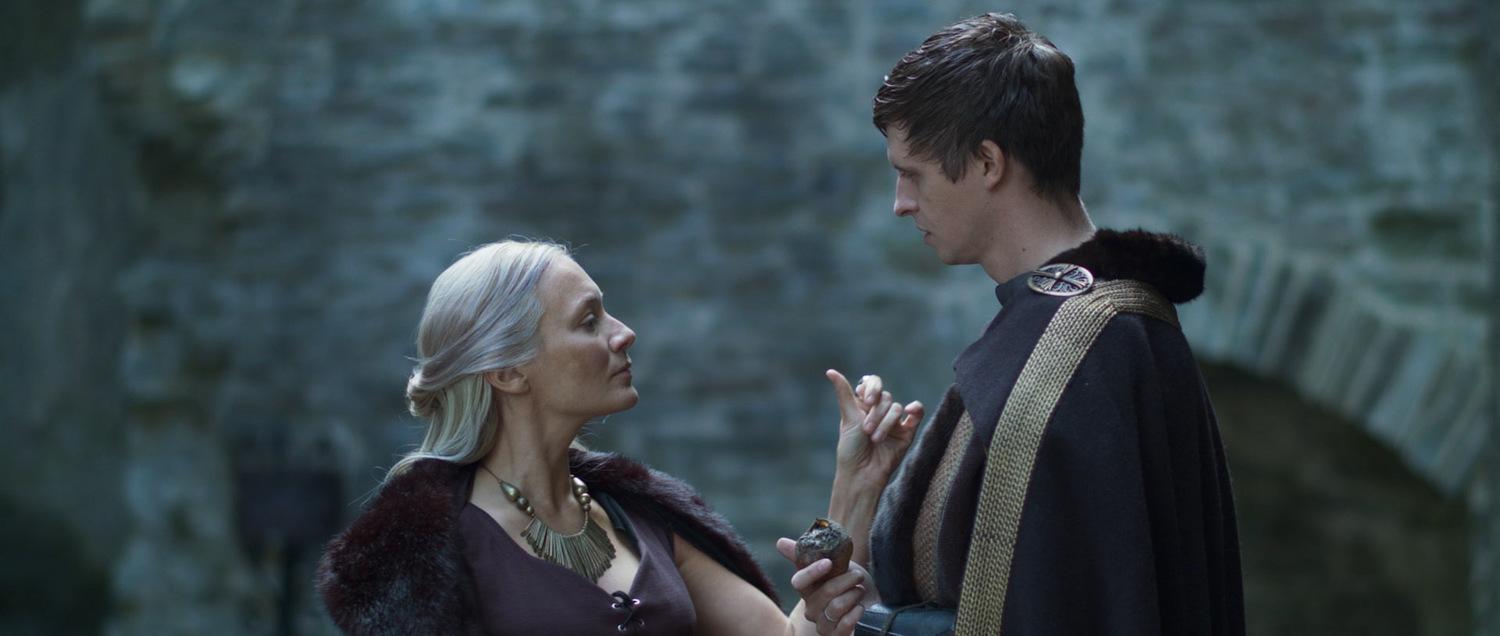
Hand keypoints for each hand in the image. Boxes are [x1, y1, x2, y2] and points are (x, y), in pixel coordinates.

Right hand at [777, 537, 879, 635]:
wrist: (868, 601)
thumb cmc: (847, 582)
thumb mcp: (832, 564)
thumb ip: (808, 554)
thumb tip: (779, 542)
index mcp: (807, 589)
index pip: (798, 581)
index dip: (812, 572)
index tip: (828, 562)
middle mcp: (810, 608)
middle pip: (825, 592)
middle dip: (846, 580)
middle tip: (857, 576)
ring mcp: (822, 623)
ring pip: (836, 607)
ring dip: (854, 595)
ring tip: (859, 591)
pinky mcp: (834, 635)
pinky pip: (843, 625)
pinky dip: (855, 613)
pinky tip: (860, 607)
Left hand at [827, 370, 922, 488]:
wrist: (862, 474)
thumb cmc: (850, 448)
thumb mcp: (848, 417)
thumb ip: (844, 392)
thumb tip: (830, 370)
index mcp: (863, 405)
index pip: (872, 383)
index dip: (872, 388)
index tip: (866, 402)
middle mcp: (879, 411)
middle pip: (885, 397)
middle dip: (875, 414)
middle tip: (866, 431)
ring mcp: (894, 421)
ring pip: (897, 407)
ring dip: (886, 423)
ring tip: (875, 439)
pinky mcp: (907, 432)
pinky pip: (917, 413)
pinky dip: (916, 409)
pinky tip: (911, 412)